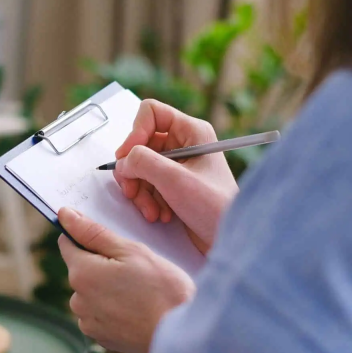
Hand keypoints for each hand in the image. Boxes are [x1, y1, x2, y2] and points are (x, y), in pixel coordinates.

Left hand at [58, 207, 194, 352]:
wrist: (183, 338)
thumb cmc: (162, 291)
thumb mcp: (132, 251)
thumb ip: (94, 233)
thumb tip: (65, 215)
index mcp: (82, 273)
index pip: (68, 243)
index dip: (86, 236)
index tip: (107, 239)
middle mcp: (78, 299)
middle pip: (81, 269)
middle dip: (101, 264)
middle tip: (135, 268)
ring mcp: (88, 321)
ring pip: (91, 292)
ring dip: (107, 288)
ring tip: (139, 291)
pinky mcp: (100, 337)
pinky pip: (100, 313)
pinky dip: (114, 308)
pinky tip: (137, 309)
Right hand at [113, 99, 237, 252]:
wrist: (229, 239)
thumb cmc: (215, 207)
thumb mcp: (174, 180)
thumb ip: (143, 162)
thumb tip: (122, 161)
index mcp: (192, 131)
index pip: (150, 113)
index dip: (135, 133)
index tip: (128, 157)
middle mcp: (184, 143)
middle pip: (140, 144)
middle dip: (134, 171)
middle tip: (132, 191)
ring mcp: (178, 165)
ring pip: (139, 166)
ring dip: (140, 191)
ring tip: (152, 211)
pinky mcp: (172, 184)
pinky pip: (145, 183)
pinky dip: (147, 200)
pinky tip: (159, 214)